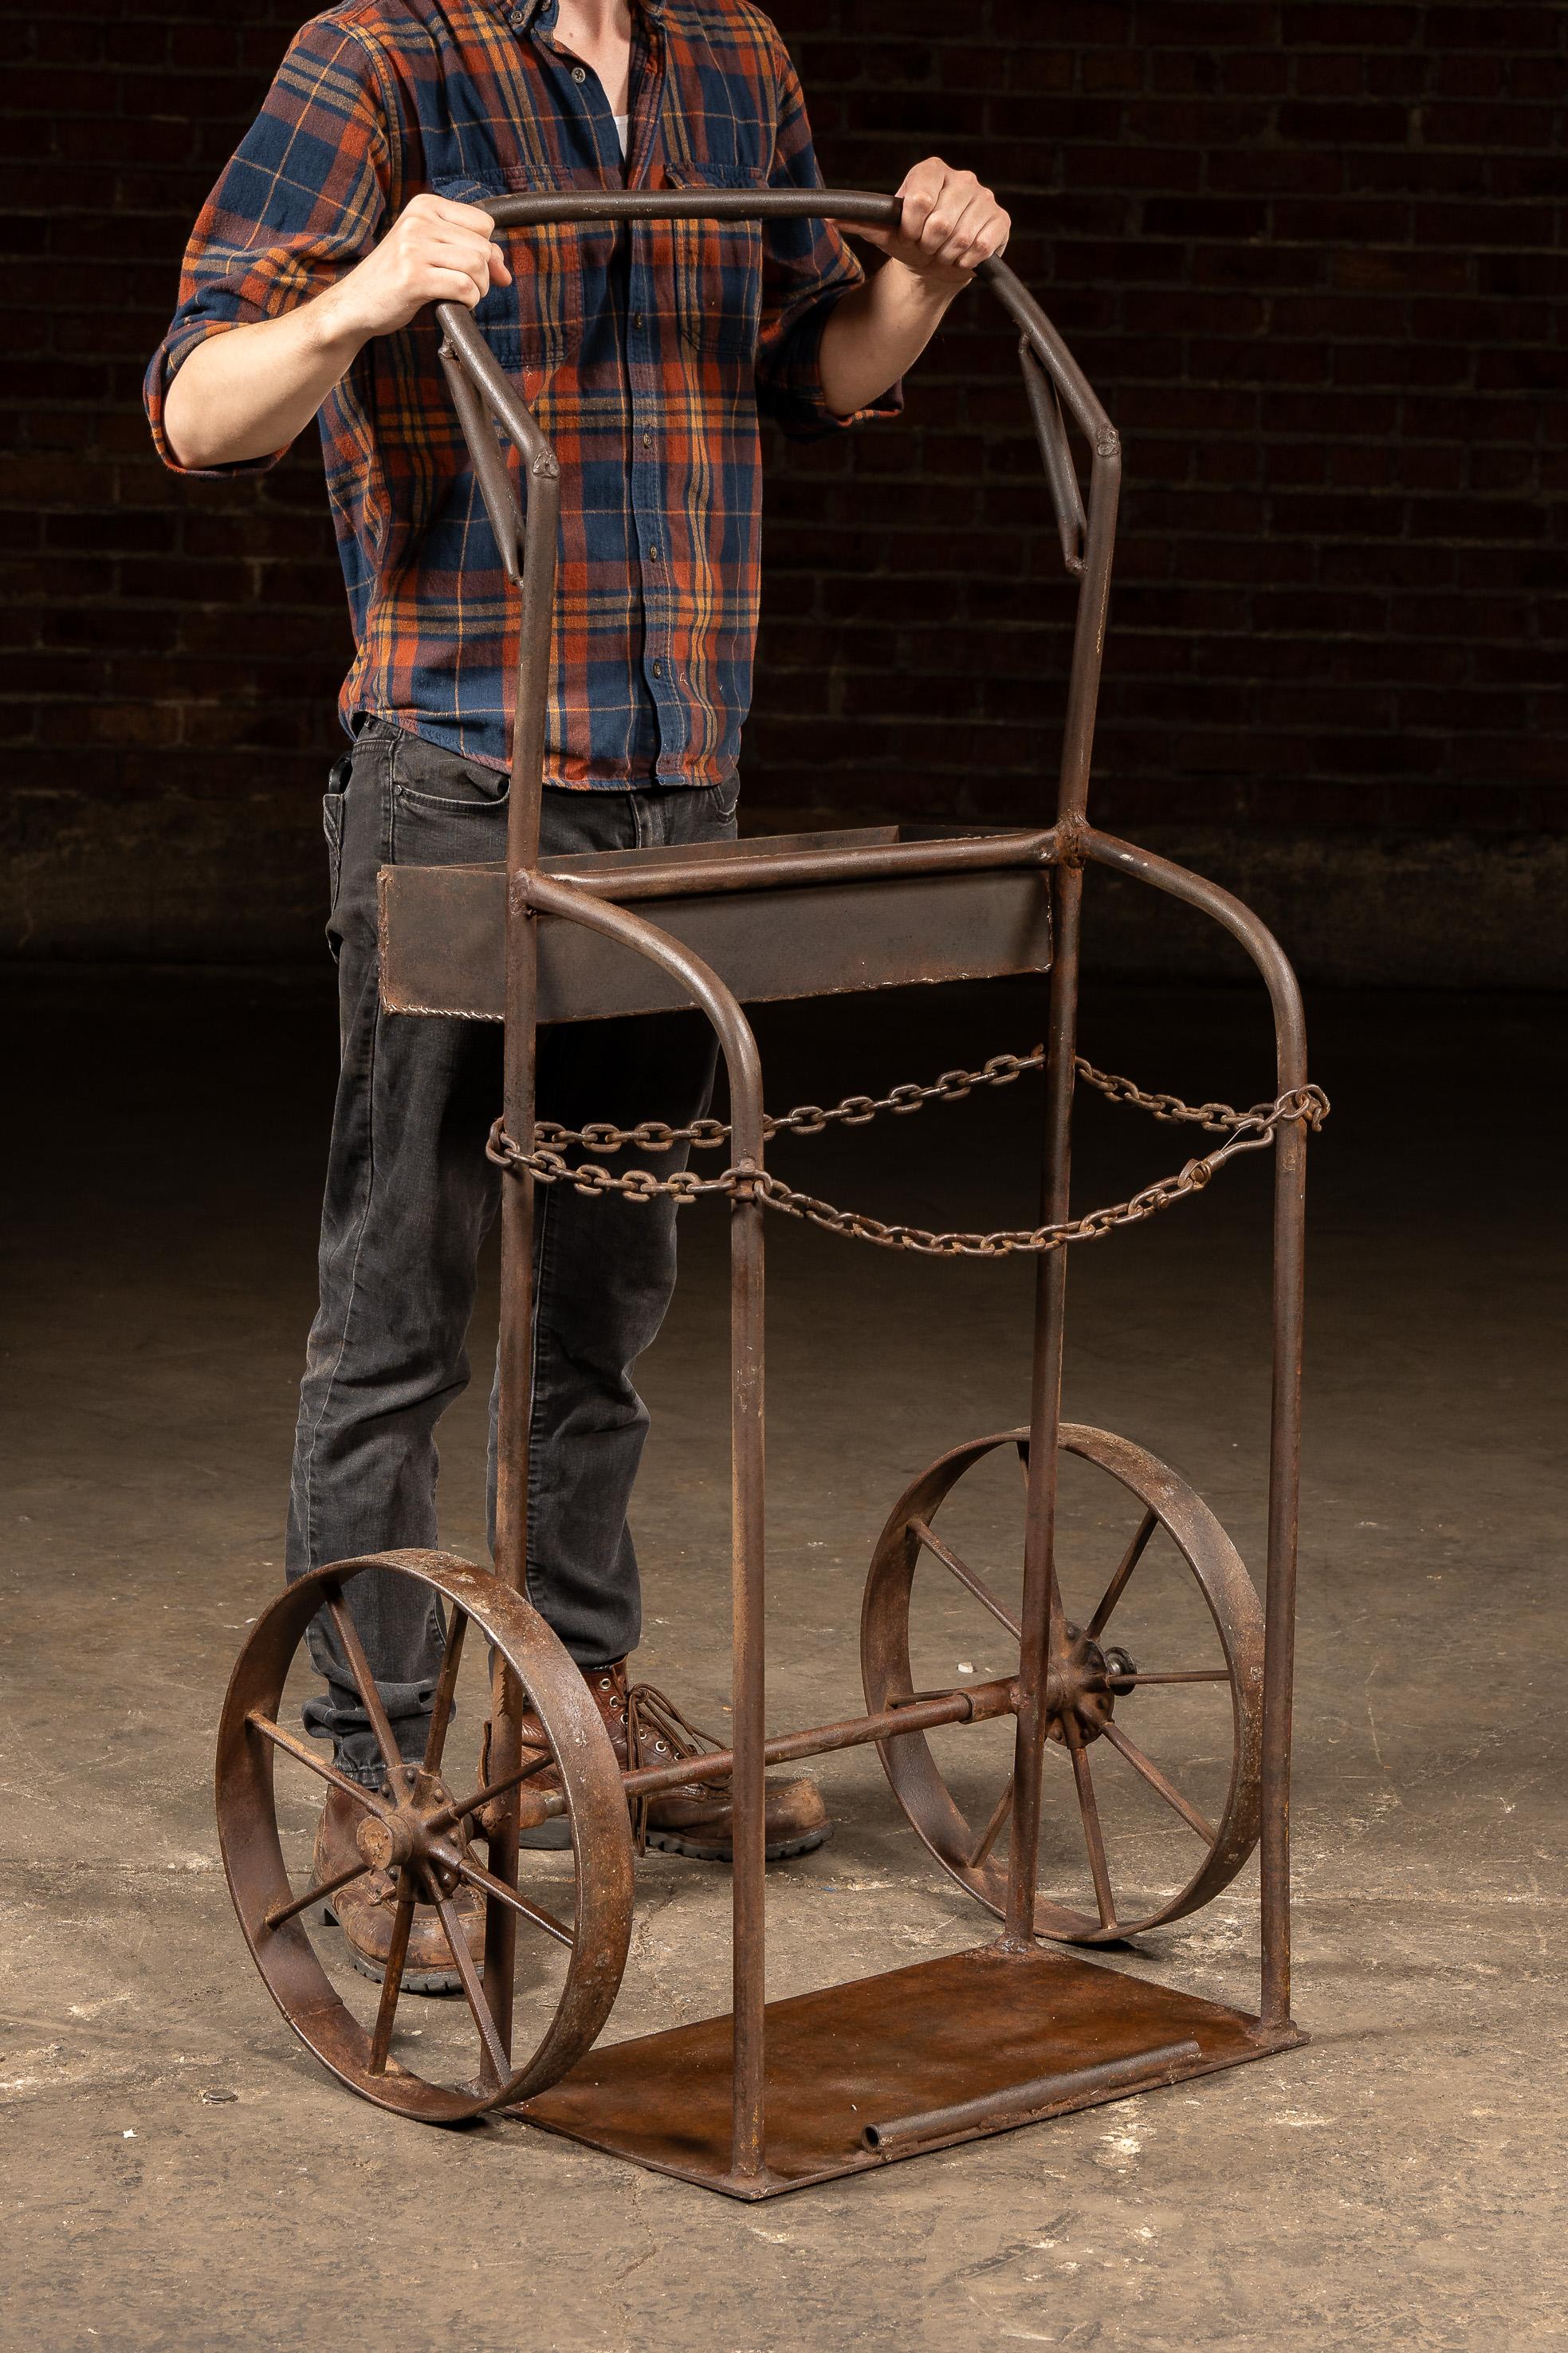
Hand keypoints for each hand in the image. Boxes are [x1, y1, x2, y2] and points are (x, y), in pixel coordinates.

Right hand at [324, 193, 512, 342]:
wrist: (356, 302)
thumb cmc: (396, 277)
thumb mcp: (430, 252)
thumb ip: (468, 251)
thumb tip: (505, 271)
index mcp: (424, 206)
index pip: (483, 222)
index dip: (488, 250)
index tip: (476, 269)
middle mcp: (419, 221)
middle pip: (483, 246)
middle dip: (484, 274)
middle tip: (465, 288)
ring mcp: (414, 247)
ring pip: (477, 265)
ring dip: (478, 289)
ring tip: (460, 296)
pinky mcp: (414, 277)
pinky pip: (464, 287)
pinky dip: (469, 301)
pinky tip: (453, 304)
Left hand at [854, 158, 1010, 294]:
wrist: (935, 263)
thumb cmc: (909, 242)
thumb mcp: (884, 232)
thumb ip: (861, 222)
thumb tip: (830, 218)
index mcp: (931, 170)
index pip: (920, 200)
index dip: (911, 228)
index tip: (909, 235)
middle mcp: (961, 177)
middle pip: (941, 222)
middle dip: (929, 245)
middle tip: (927, 247)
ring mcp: (984, 196)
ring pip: (962, 237)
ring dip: (947, 255)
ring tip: (943, 252)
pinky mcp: (1000, 219)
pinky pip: (982, 246)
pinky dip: (967, 261)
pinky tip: (961, 257)